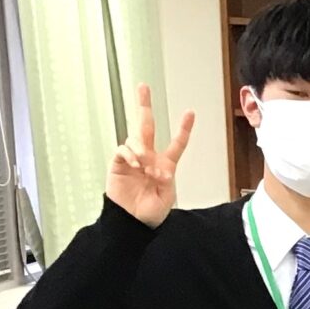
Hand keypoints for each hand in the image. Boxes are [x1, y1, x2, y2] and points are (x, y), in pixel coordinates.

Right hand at [107, 85, 192, 228]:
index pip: (176, 143)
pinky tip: (135, 165)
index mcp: (165, 165)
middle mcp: (148, 157)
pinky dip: (130, 154)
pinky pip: (123, 150)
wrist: (132, 221)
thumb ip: (166, 180)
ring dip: (142, 149)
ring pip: (135, 138)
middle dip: (144, 106)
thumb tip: (160, 168)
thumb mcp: (166, 197)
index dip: (183, 128)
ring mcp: (133, 158)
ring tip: (145, 167)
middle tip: (143, 87)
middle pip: (146, 126)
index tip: (190, 113)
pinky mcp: (119, 163)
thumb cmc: (151, 211)